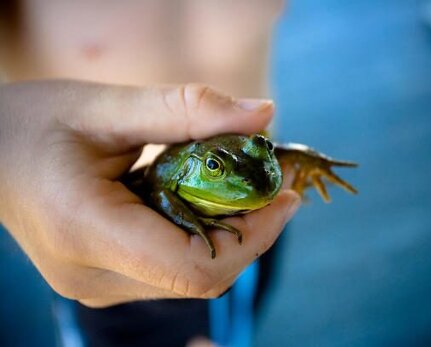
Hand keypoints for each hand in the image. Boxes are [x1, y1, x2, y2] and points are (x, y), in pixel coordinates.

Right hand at [0, 80, 299, 307]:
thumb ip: (187, 109)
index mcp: (86, 233)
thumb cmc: (34, 124)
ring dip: (232, 232)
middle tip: (275, 178)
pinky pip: (173, 268)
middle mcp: (94, 277)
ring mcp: (100, 285)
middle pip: (201, 274)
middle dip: (251, 230)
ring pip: (192, 275)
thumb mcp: (106, 106)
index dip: (254, 236)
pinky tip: (210, 199)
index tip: (285, 194)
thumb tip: (264, 115)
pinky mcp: (108, 278)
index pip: (193, 265)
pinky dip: (205, 235)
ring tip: (247, 184)